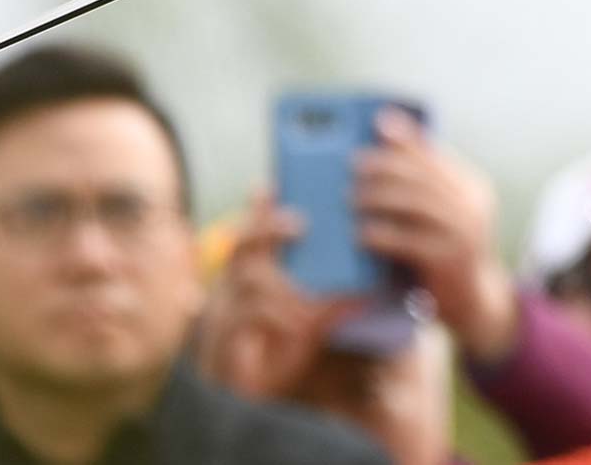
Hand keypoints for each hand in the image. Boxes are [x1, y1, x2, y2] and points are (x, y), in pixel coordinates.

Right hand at [192, 192, 351, 398]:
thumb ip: (329, 306)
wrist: (245, 406)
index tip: (270, 183)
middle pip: (241, 246)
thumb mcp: (306, 327)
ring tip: (306, 294)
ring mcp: (223, 314)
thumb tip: (367, 290)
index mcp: (248, 280)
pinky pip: (244, 318)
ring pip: (245, 281)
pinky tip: (298, 321)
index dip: (258, 209)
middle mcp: (230, 291)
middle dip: (266, 227)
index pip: (250, 236)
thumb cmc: (273, 359)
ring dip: (279, 285)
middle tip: (299, 223)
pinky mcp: (224, 341)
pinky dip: (274, 316)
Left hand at [354, 109, 519, 362]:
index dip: (406, 137)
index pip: (435, 154)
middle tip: (353, 163)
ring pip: (415, 203)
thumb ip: (422, 190)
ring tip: (350, 197)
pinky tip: (361, 234)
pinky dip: (382, 234)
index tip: (378, 123)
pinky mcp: (450, 260)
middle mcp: (473, 205)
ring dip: (378, 196)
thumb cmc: (444, 252)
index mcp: (471, 187)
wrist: (473, 302)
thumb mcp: (442, 216)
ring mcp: (465, 232)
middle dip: (385, 165)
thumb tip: (379, 154)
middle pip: (423, 175)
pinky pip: (409, 240)